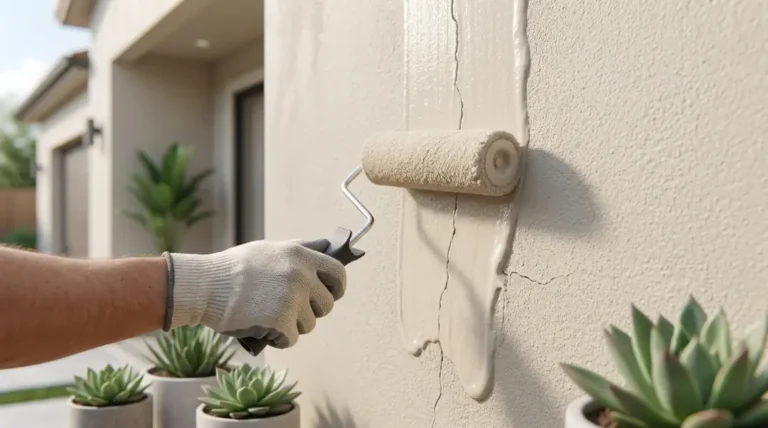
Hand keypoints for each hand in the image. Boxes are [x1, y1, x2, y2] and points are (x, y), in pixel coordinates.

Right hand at [163, 239, 345, 347]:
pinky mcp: (281, 321)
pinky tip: (263, 329)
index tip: (332, 295)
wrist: (205, 286)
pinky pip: (291, 339)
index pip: (338, 273)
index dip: (338, 287)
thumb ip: (299, 250)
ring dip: (292, 326)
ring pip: (309, 324)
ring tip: (269, 316)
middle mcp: (301, 275)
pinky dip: (278, 339)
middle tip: (291, 311)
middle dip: (312, 311)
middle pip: (327, 304)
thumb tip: (327, 248)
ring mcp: (292, 298)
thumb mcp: (270, 249)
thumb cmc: (234, 269)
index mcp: (300, 255)